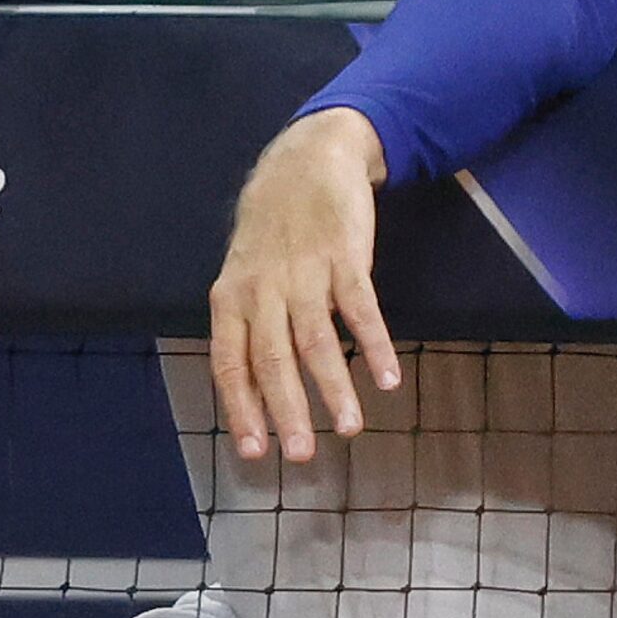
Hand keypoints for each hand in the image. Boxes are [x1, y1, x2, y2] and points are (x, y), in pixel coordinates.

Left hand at [207, 107, 399, 463]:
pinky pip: (360, 308)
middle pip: (271, 359)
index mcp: (230, 299)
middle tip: (301, 456)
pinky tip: (387, 379)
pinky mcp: (344, 256)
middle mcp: (261, 289)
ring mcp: (303, 272)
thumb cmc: (272, 232)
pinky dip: (373, 344)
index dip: (241, 408)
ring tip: (351, 429)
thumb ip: (249, 329)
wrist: (305, 161)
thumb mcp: (245, 276)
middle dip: (287, 412)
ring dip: (333, 388)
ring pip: (315, 340)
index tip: (253, 452)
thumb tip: (255, 396)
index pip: (229, 364)